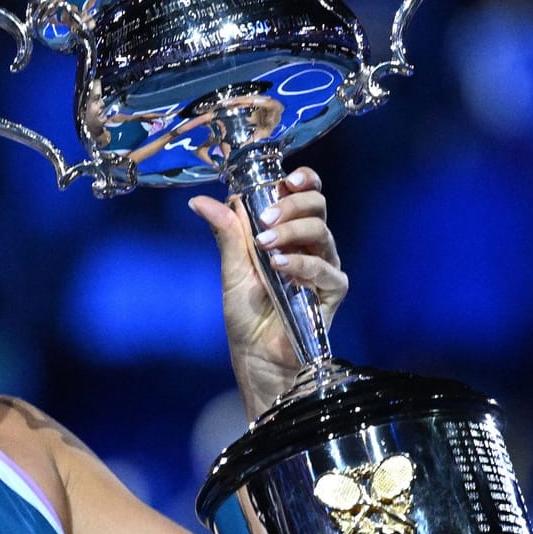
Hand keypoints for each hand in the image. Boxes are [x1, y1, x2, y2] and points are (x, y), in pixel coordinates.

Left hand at [188, 167, 348, 412]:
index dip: (302, 180)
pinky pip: (325, 268)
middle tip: (267, 218)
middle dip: (292, 204)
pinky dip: (302, 263)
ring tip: (266, 246)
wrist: (256, 354)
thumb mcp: (232, 268)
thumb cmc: (246, 313)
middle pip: (317, 206)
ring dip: (292, 232)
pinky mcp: (332, 290)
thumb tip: (200, 201)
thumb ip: (226, 232)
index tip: (286, 179)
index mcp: (289, 231)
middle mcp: (311, 244)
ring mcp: (324, 265)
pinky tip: (281, 266)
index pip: (305, 193)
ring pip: (321, 231)